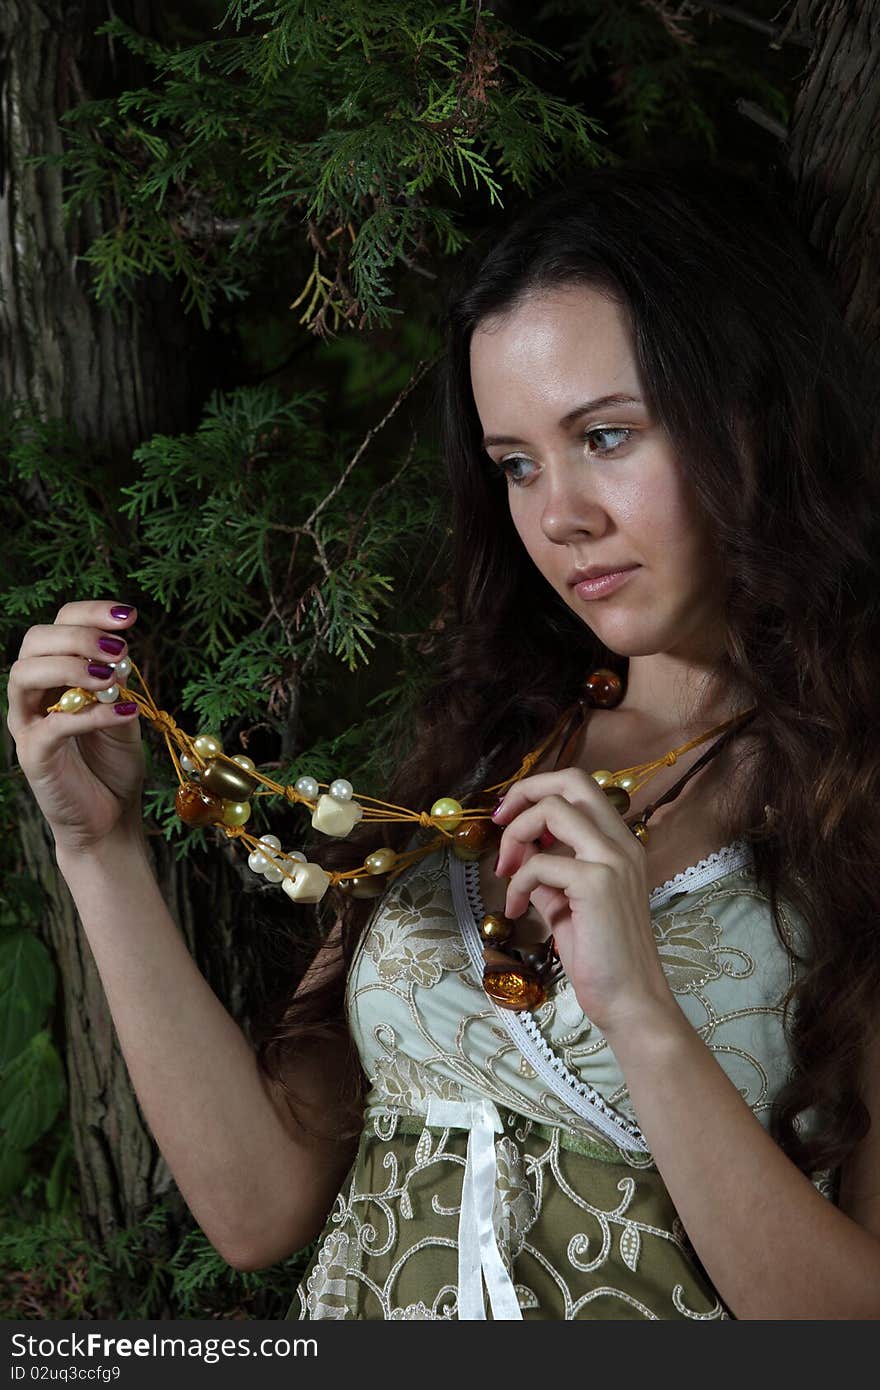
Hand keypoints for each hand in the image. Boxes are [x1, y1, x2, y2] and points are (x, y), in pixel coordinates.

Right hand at [6, 599, 144, 856]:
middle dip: (79, 636)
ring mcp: (27, 723)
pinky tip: (123, 710)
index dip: (90, 613)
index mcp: (56, 676)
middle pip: (35, 641)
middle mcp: (34, 694)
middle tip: (120, 650)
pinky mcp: (33, 754)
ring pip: (25, 674)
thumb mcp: (125, 716)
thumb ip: (119, 686)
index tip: (130, 617)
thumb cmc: (112, 766)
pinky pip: (52, 724)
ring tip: (113, 677)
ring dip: (71, 667)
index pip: (59, 626)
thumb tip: (121, 655)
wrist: (109, 819)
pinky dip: (89, 713)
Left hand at [492, 768, 677, 1039]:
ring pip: (553, 809)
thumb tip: (519, 854)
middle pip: (571, 780)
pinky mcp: (596, 883)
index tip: (509, 818)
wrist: (629, 1000)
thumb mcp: (567, 904)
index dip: (538, 791)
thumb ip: (548, 874)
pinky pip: (539, 862)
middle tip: (500, 821)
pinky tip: (518, 909)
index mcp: (620, 844)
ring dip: (516, 835)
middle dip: (525, 792)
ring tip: (505, 871)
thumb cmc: (600, 957)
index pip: (581, 786)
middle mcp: (622, 843)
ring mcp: (613, 859)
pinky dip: (518, 882)